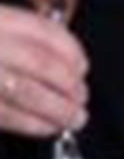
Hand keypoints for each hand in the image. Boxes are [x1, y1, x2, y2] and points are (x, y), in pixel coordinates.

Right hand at [0, 4, 87, 137]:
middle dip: (70, 85)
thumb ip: (20, 37)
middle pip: (42, 65)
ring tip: (74, 118)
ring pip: (27, 93)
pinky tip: (48, 127)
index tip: (82, 66)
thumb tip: (66, 63)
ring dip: (60, 110)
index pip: (44, 32)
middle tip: (82, 97)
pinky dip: (34, 124)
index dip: (72, 52)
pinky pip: (7, 116)